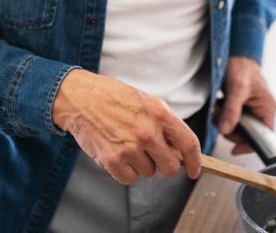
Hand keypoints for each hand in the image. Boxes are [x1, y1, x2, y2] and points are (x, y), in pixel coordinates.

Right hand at [52, 70, 201, 184]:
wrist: (79, 98)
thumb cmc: (112, 97)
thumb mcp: (145, 101)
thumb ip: (164, 124)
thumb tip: (179, 150)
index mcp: (159, 113)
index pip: (188, 144)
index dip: (196, 161)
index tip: (195, 170)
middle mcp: (147, 131)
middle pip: (170, 167)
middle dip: (164, 165)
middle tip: (153, 155)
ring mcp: (129, 147)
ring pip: (148, 173)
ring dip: (140, 164)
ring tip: (126, 144)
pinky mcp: (112, 160)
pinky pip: (129, 179)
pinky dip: (124, 171)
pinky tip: (117, 153)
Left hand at [215, 56, 275, 155]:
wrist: (235, 54)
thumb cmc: (242, 67)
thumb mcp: (237, 88)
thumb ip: (232, 110)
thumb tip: (226, 130)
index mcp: (267, 109)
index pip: (264, 137)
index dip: (250, 145)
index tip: (235, 148)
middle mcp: (261, 112)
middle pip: (248, 135)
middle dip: (232, 130)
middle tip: (220, 119)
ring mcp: (251, 111)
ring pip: (238, 128)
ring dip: (225, 122)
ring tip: (218, 108)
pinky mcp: (241, 108)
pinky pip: (232, 120)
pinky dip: (223, 116)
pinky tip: (219, 106)